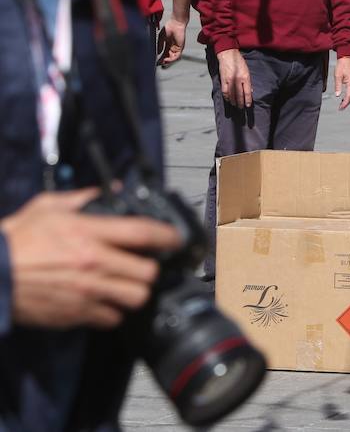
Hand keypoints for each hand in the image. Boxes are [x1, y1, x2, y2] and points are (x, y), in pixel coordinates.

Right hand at [1, 188, 181, 329]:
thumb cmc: (15, 240)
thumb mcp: (47, 207)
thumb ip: (82, 198)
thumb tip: (107, 192)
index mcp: (88, 233)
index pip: (144, 233)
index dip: (168, 235)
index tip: (174, 238)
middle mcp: (93, 263)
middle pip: (149, 272)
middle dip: (151, 268)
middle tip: (145, 263)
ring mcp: (86, 291)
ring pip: (136, 298)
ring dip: (135, 291)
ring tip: (127, 284)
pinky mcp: (75, 314)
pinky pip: (112, 318)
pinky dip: (113, 312)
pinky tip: (104, 301)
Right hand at [158, 16, 187, 67]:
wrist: (175, 23)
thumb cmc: (169, 28)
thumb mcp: (161, 38)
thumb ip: (160, 46)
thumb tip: (158, 53)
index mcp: (168, 45)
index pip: (164, 54)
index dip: (160, 58)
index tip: (156, 62)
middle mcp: (173, 47)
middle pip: (169, 57)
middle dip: (164, 61)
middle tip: (159, 64)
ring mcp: (177, 48)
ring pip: (173, 58)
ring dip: (168, 61)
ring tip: (162, 62)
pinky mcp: (181, 47)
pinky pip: (177, 55)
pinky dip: (172, 59)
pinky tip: (167, 60)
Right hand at [217, 48, 252, 108]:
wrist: (228, 55)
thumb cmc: (239, 62)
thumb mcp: (247, 70)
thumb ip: (248, 81)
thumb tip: (250, 91)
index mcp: (245, 77)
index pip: (247, 92)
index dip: (247, 100)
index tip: (248, 105)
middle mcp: (238, 80)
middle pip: (239, 95)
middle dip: (240, 102)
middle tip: (241, 108)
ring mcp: (230, 80)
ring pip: (232, 94)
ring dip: (233, 101)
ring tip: (235, 105)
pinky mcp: (223, 80)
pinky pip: (225, 91)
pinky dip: (226, 97)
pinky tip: (228, 100)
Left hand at [335, 56, 349, 109]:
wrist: (347, 57)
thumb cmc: (342, 65)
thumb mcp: (337, 76)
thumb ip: (338, 86)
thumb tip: (338, 95)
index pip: (349, 96)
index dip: (345, 103)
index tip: (341, 108)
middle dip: (347, 102)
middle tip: (341, 108)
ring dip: (349, 99)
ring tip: (342, 103)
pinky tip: (345, 96)